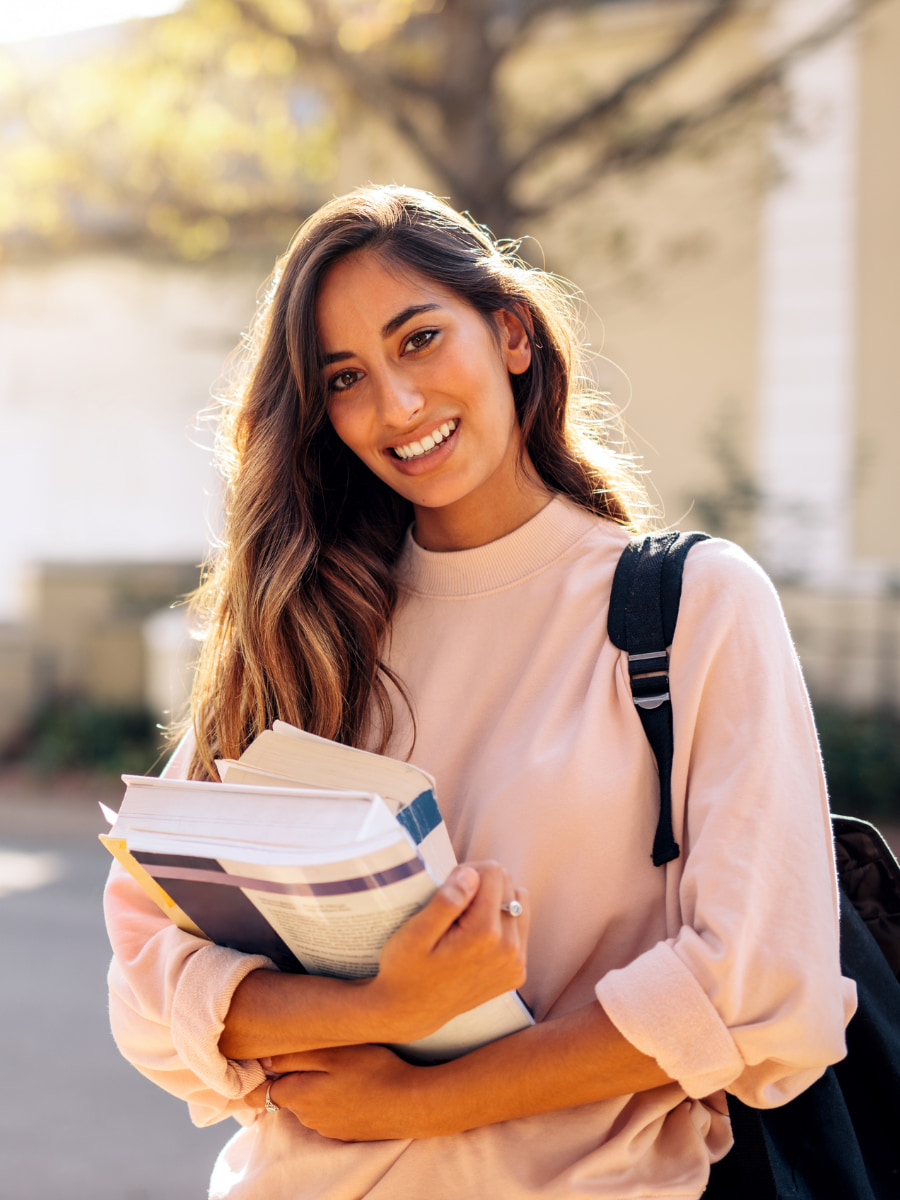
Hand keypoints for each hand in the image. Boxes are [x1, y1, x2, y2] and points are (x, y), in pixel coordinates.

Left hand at [254, 1046, 427, 1140]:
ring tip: (341, 1065)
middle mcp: (309, 1118)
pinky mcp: (347, 1132)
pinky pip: (330, 1112)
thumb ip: (294, 1057)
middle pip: (288, 1094)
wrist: (411, 1104)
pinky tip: (354, 1084)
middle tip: (315, 1051)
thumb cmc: (373, 1071)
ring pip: (310, 1102)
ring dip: (316, 1086)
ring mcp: (329, 1128)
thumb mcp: (332, 1053)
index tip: (263, 1061)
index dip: (258, 1077)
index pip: (260, 1093)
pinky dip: (334, 1098)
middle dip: (293, 1075)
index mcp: (300, 1097)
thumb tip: (264, 1061)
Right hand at [369, 861, 528, 1043]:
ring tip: (464, 921)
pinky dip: (500, 924)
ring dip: (494, 903)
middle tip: (453, 907)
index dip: (468, 872)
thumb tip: (472, 875)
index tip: (449, 890)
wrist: (411, 1012)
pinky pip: (519, 928)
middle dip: (481, 886)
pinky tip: (474, 939)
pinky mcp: (517, 973)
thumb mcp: (415, 933)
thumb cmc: (406, 969)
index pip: (494, 872)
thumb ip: (446, 901)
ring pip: (519, 903)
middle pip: (509, 885)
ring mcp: (516, 964)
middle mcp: (509, 949)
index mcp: (485, 934)